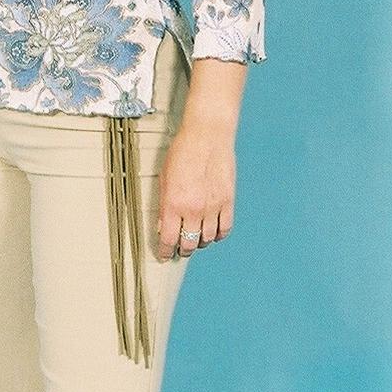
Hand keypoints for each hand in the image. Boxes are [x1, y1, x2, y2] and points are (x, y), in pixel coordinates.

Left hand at [154, 120, 235, 261]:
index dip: (166, 252)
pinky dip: (218, 234)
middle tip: (180, 248)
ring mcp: (212, 207)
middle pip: (188, 244)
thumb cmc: (182, 152)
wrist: (207, 135)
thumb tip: (163, 227)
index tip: (165, 255)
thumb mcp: (164, 179)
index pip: (168, 240)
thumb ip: (164, 205)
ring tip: (196, 237)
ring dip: (200, 242)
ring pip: (207, 239)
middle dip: (183, 249)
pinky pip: (225, 229)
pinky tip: (213, 231)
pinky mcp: (228, 201)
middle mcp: (193, 210)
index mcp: (173, 204)